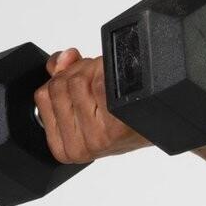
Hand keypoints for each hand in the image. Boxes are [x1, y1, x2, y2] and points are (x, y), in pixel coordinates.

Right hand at [33, 49, 151, 162]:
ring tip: (110, 81)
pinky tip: (120, 81)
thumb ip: (63, 79)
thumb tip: (62, 59)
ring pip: (77, 80)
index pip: (42, 95)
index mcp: (63, 147)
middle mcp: (79, 147)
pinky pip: (99, 82)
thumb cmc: (125, 118)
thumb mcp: (85, 104)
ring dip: (93, 69)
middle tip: (98, 78)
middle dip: (78, 71)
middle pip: (59, 85)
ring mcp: (97, 138)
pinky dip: (108, 71)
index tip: (77, 78)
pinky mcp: (115, 126)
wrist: (163, 125)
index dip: (60, 77)